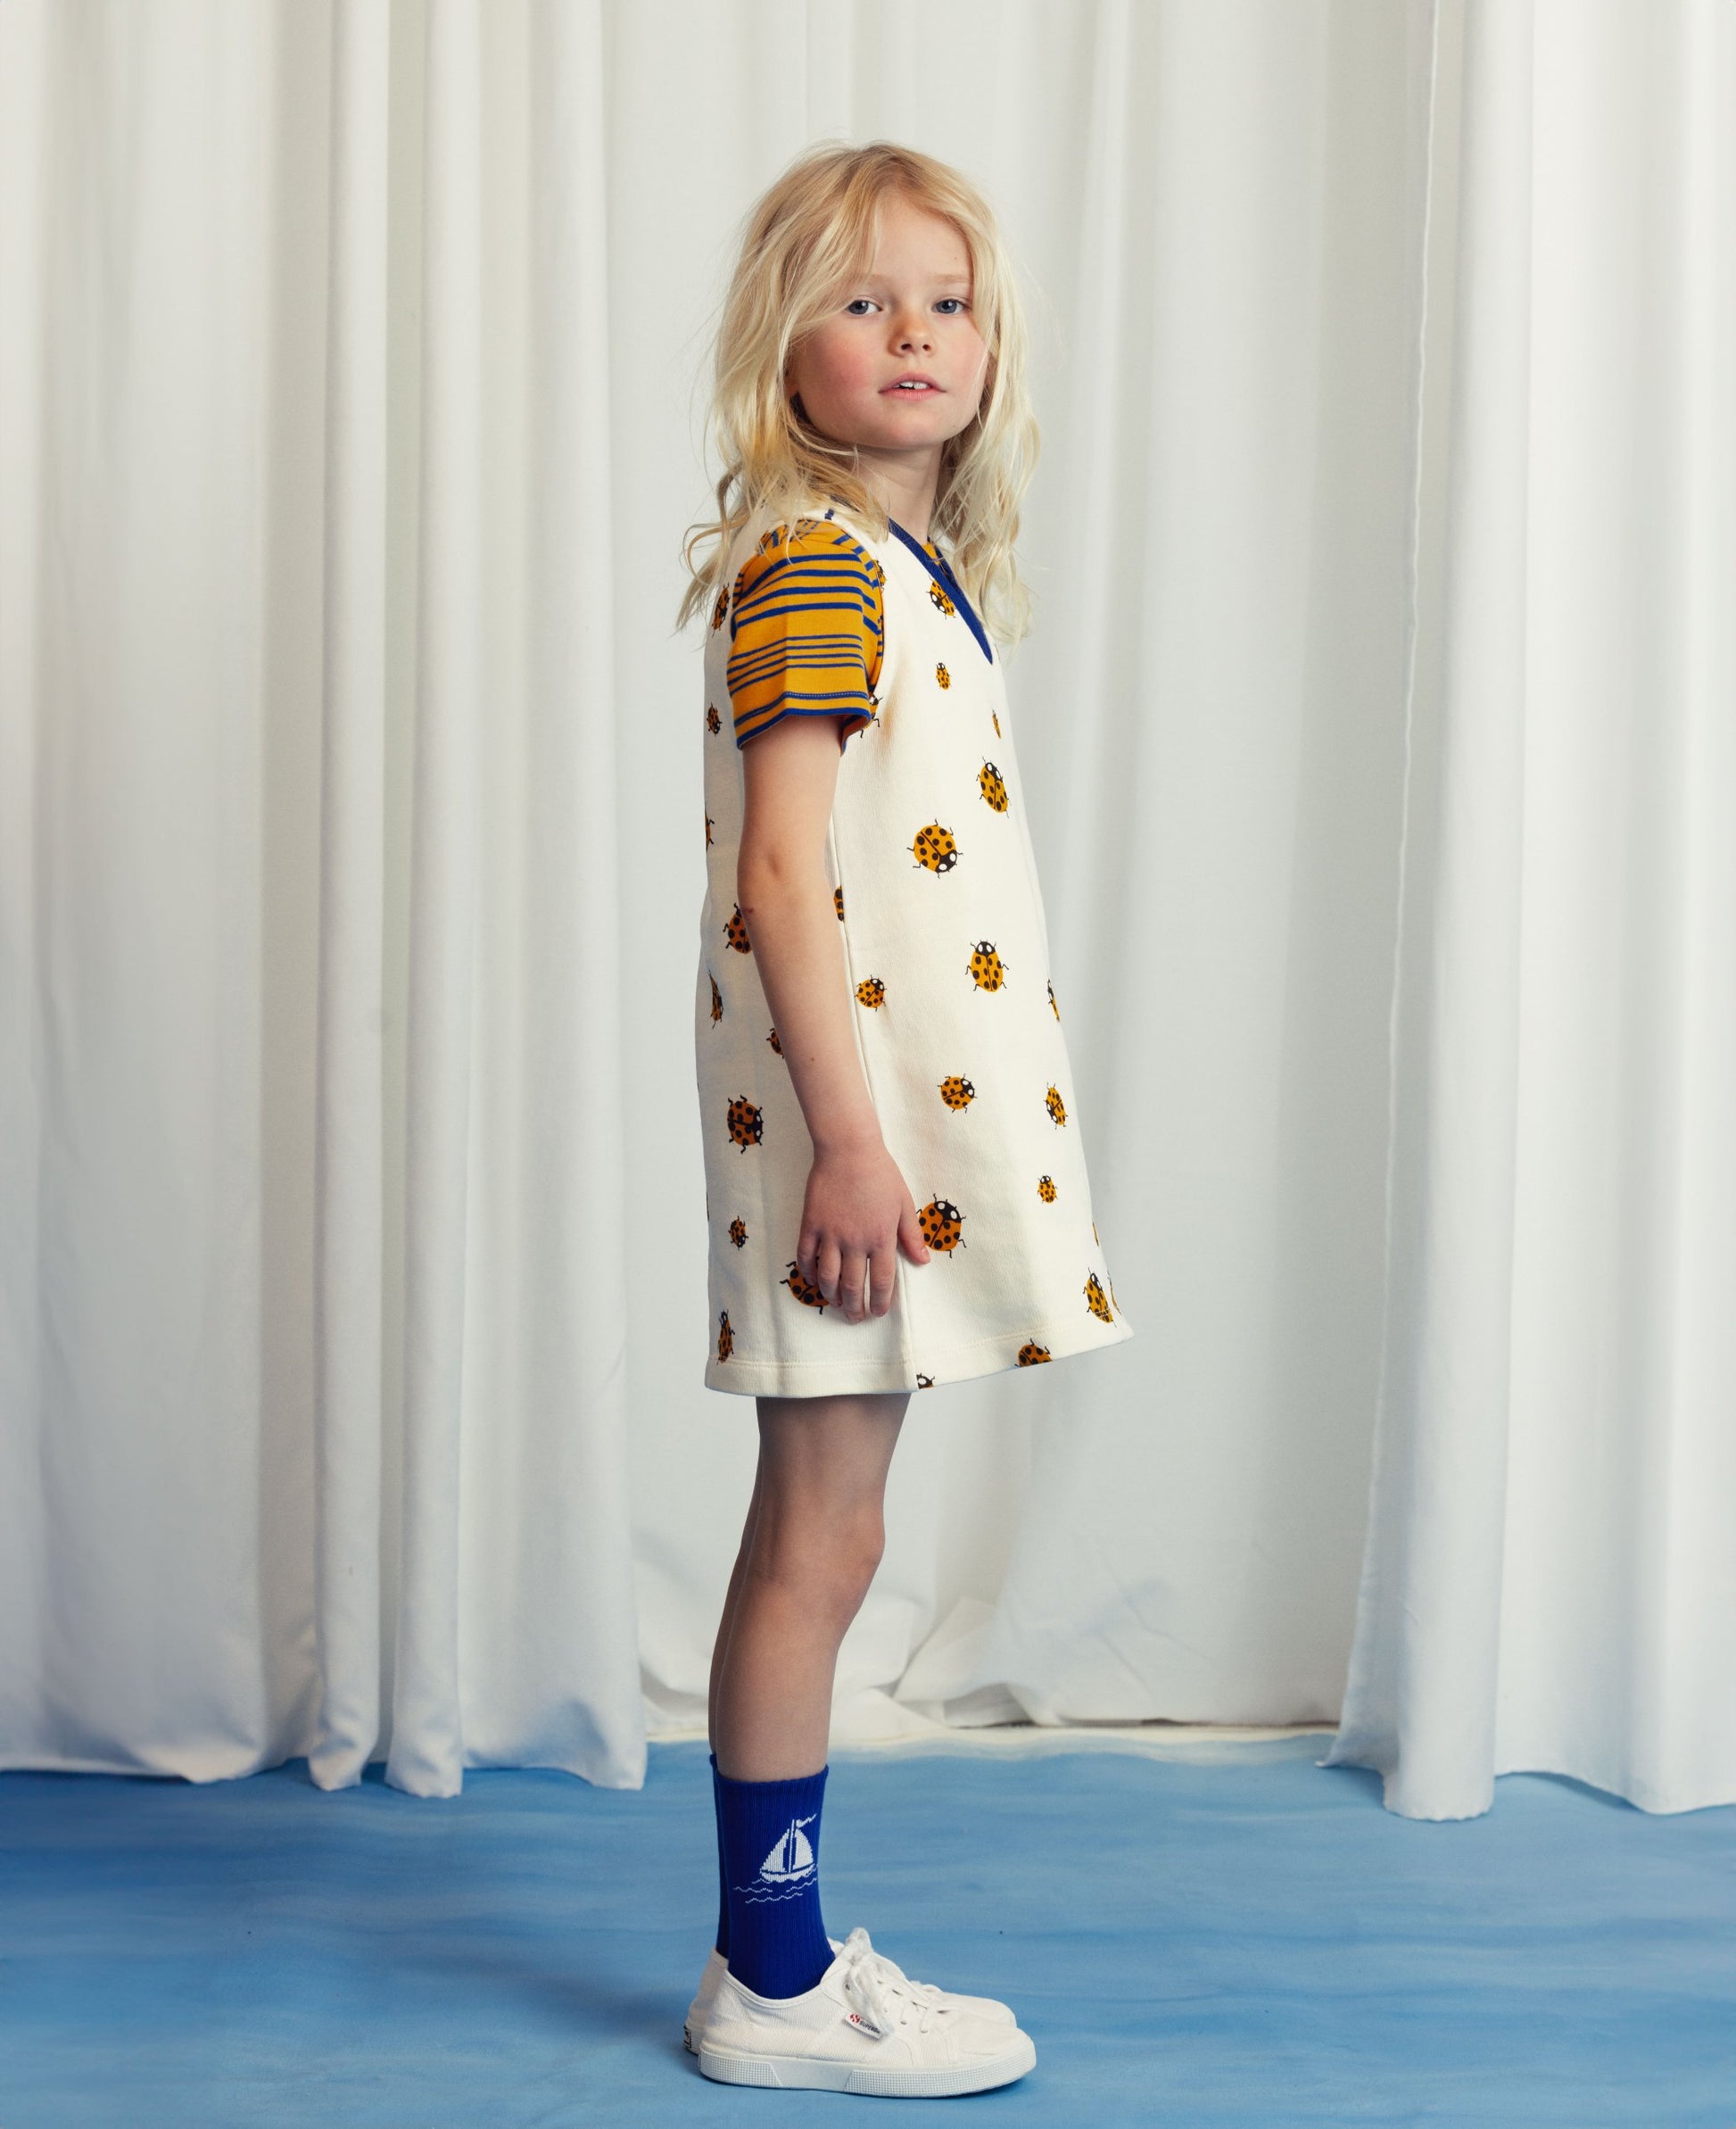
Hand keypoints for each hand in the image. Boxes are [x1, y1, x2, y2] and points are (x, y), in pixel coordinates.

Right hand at [797, 1140, 931, 1322]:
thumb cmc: (881, 1174)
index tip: (878, 1312)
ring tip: (836, 1303)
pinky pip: (806, 1256)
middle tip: (855, 1318)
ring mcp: (831, 1234)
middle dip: (855, 1308)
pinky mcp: (811, 1224)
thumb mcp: (904, 1204)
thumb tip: (923, 1261)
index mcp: (882, 1237)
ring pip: (828, 1277)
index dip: (880, 1302)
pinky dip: (809, 1273)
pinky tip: (813, 1280)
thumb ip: (912, 1236)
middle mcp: (856, 1241)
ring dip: (832, 1296)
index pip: (882, 1281)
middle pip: (854, 1286)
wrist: (848, 1150)